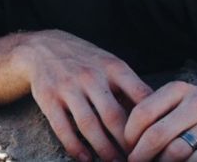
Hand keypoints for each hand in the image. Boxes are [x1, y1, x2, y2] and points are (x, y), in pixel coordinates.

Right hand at [17, 30, 153, 160]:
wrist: (41, 46)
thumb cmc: (84, 60)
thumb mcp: (110, 63)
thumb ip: (130, 87)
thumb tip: (155, 118)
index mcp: (113, 67)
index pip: (141, 97)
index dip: (151, 122)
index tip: (156, 141)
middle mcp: (90, 76)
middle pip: (114, 117)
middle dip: (128, 144)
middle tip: (137, 160)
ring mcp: (67, 87)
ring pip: (89, 126)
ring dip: (104, 150)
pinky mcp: (48, 98)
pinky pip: (63, 128)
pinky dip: (75, 147)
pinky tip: (85, 159)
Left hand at [125, 81, 196, 160]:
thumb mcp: (183, 99)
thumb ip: (159, 111)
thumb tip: (130, 136)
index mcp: (178, 90)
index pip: (143, 112)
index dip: (129, 133)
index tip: (126, 145)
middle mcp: (196, 103)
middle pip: (156, 134)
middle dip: (140, 154)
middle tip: (134, 161)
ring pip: (176, 150)